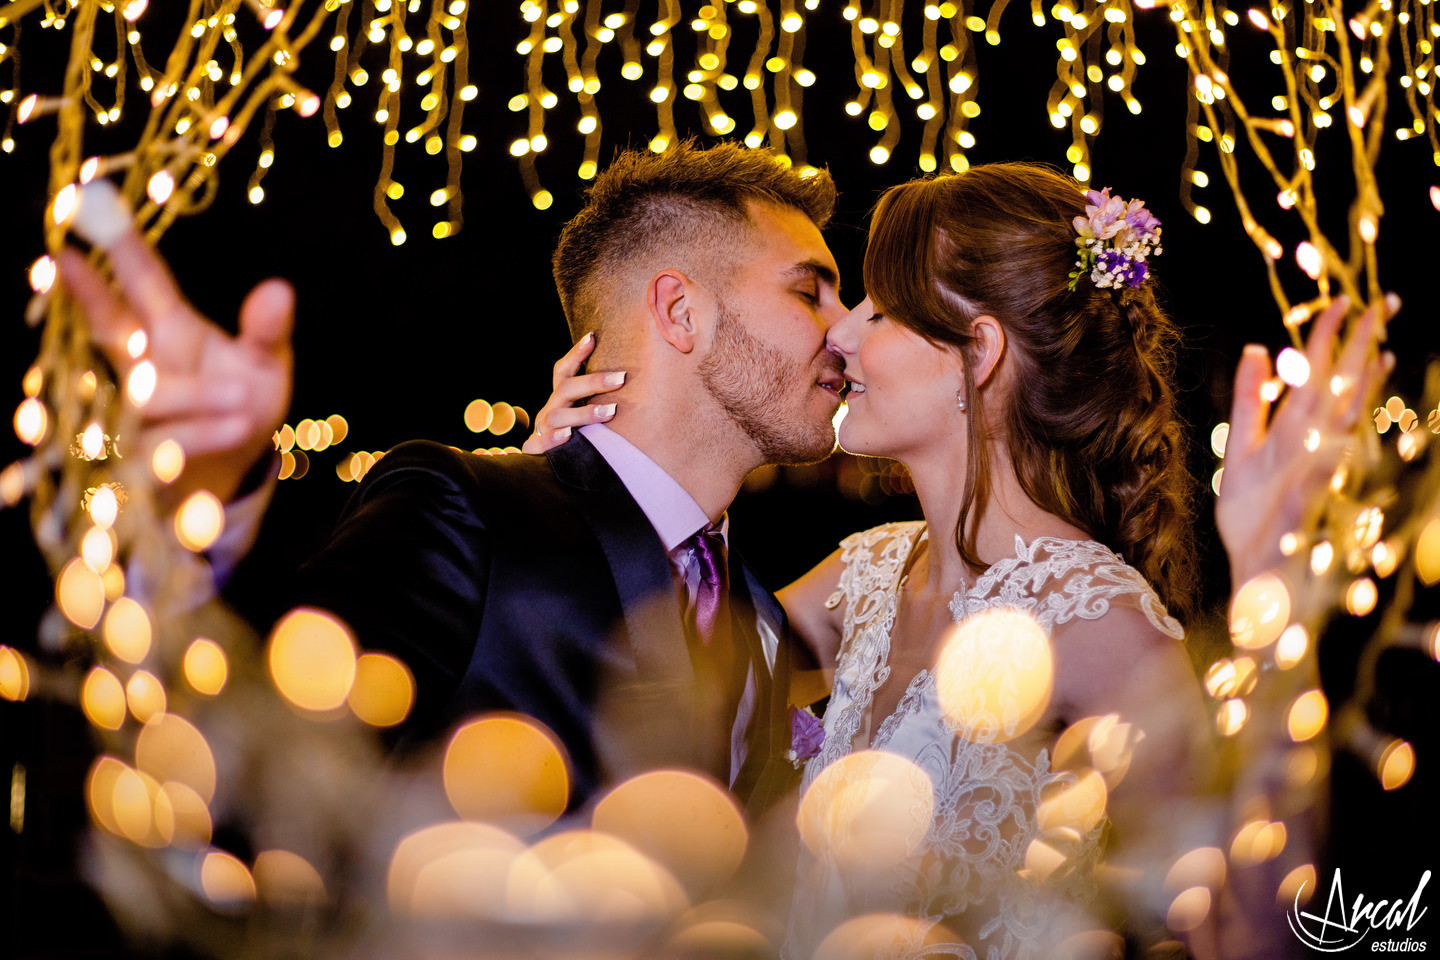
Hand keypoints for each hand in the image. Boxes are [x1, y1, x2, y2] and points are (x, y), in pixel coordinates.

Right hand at [58, 223, 293, 506]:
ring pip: (145, 394)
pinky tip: (238, 427)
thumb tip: (279, 289)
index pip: (142, 285)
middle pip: (107, 327)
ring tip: (244, 397)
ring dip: (195, 393)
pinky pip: (162, 444)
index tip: (92, 206)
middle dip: (92, 297)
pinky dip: (201, 433)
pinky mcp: (137, 461)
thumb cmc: (239, 408)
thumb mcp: (264, 367)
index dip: (121, 251)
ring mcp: (132, 412)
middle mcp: (142, 366)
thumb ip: (267, 332)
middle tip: (68, 262)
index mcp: (169, 331)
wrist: (228, 476)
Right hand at [520, 332, 625, 454]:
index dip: (575, 354)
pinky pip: (539, 443)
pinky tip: (569, 435)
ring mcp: (542, 428)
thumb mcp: (587, 413)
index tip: (592, 337)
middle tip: (621, 378)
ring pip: (557, 416)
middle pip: (566, 389)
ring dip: (584, 413)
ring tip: (610, 411)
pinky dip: (552, 439)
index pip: (563, 370)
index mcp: (560, 397)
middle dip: (593, 382)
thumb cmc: (581, 434)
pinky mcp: (535, 449)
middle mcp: (550, 408)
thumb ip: (599, 398)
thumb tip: (629, 377)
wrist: (554, 466)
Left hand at [1217, 295, 1393, 586]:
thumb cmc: (1250, 517)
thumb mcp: (1239, 448)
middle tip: (1382, 302)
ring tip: (1379, 345)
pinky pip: (1328, 464)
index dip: (1329, 339)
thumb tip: (1257, 348)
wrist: (1255, 575)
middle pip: (1337, 387)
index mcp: (1293, 432)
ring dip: (1361, 384)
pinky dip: (1340, 438)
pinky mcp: (1309, 501)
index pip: (1315, 376)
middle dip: (1358, 347)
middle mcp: (1310, 447)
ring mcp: (1315, 471)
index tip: (1343, 301)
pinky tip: (1353, 409)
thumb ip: (1249, 400)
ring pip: (1343, 419)